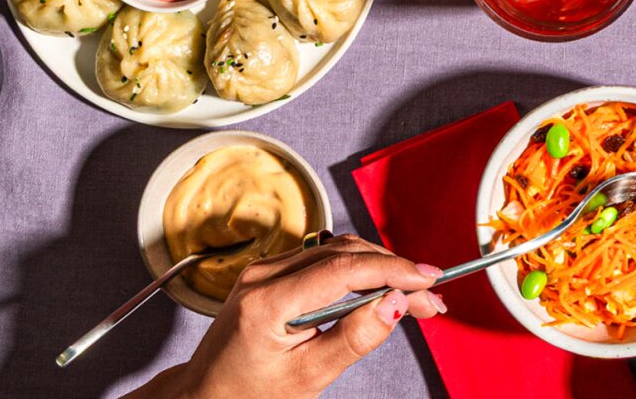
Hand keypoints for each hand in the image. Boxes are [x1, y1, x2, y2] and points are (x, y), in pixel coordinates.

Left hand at [124, 236, 444, 398]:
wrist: (205, 395)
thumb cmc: (249, 394)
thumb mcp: (308, 377)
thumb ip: (354, 338)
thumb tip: (396, 302)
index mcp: (267, 302)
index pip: (343, 269)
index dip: (393, 270)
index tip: (429, 280)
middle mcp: (263, 275)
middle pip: (345, 253)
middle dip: (395, 270)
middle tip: (430, 299)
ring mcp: (265, 269)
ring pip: (339, 250)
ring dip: (380, 268)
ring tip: (412, 298)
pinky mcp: (272, 272)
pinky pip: (325, 258)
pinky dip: (359, 270)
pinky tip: (379, 290)